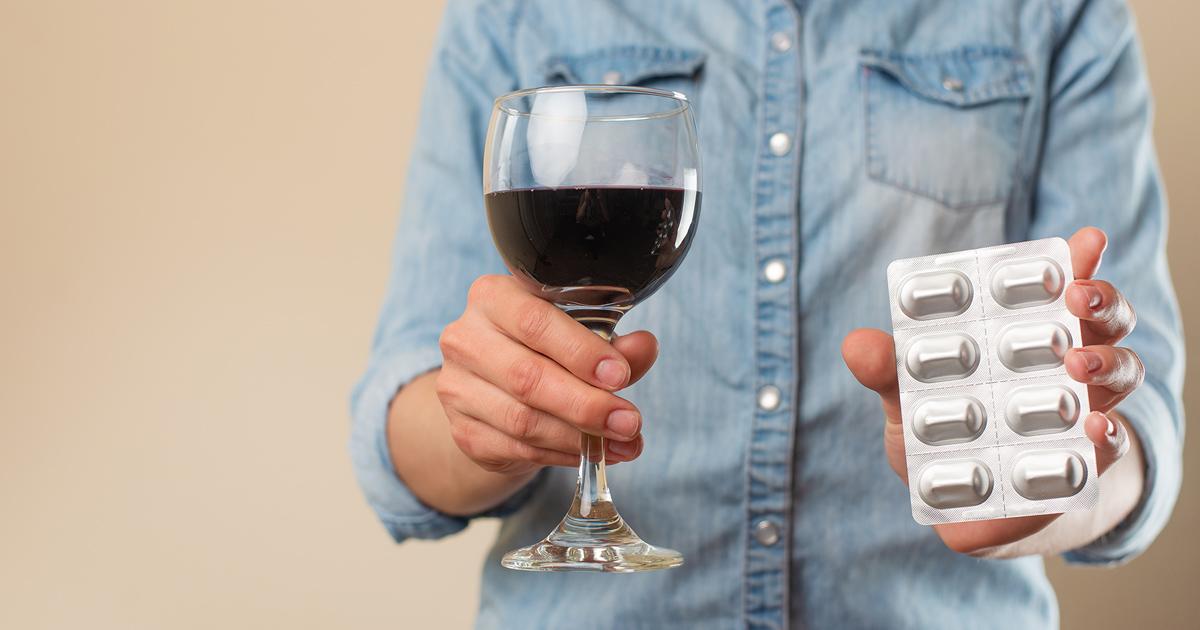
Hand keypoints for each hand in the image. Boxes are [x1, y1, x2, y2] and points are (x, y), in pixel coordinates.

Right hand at [435, 275, 656, 474]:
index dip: (580, 352)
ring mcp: (457, 388)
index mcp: (492, 297)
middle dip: (586, 404)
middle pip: (527, 377)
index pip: (535, 322)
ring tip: (624, 443)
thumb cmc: (543, 349)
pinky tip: (591, 452)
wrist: (494, 387)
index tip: (620, 376)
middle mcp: (465, 339)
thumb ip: (612, 342)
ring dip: (580, 437)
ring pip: (522, 420)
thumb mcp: (580, 334)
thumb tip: (644, 347)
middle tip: (629, 422)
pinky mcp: (463, 431)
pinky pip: (518, 449)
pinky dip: (562, 454)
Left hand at [842, 227, 1143, 553]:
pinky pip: (1114, 440)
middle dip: (1098, 299)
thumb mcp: (907, 403)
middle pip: (1104, 318)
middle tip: (1077, 296)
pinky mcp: (1087, 462)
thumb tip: (857, 344)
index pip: (1060, 286)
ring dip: (1105, 361)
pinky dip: (1108, 432)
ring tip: (1078, 361)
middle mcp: (1066, 363)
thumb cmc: (943, 440)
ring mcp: (1084, 409)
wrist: (970, 512)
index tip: (1085, 239)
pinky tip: (1094, 427)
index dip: (1076, 260)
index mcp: (1026, 334)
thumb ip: (887, 372)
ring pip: (1120, 370)